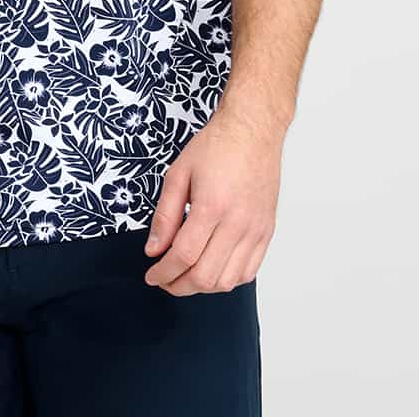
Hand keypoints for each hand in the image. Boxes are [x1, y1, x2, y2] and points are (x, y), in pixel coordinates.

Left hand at [142, 105, 283, 294]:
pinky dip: (228, 280)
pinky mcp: (266, 232)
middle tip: (164, 280)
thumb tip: (154, 250)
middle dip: (178, 285)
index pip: (183, 256)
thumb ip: (165, 215)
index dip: (163, 273)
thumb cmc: (216, 146)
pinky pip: (249, 272)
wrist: (253, 130)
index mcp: (212, 206)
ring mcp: (255, 230)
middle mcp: (237, 223)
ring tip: (185, 277)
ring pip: (228, 281)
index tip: (152, 276)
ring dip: (203, 287)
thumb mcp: (178, 174)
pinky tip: (212, 270)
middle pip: (205, 276)